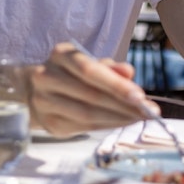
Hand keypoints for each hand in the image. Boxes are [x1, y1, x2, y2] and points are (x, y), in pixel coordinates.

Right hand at [28, 42, 157, 136]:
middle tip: (148, 112)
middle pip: (90, 95)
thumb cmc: (71, 74)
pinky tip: (123, 123)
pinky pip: (83, 127)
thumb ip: (110, 67)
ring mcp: (44, 102)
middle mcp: (47, 77)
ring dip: (118, 118)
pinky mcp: (49, 123)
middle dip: (123, 105)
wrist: (35, 90)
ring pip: (87, 114)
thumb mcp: (89, 63)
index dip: (115, 85)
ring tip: (139, 119)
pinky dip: (107, 126)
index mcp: (60, 55)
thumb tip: (129, 72)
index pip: (89, 70)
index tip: (140, 96)